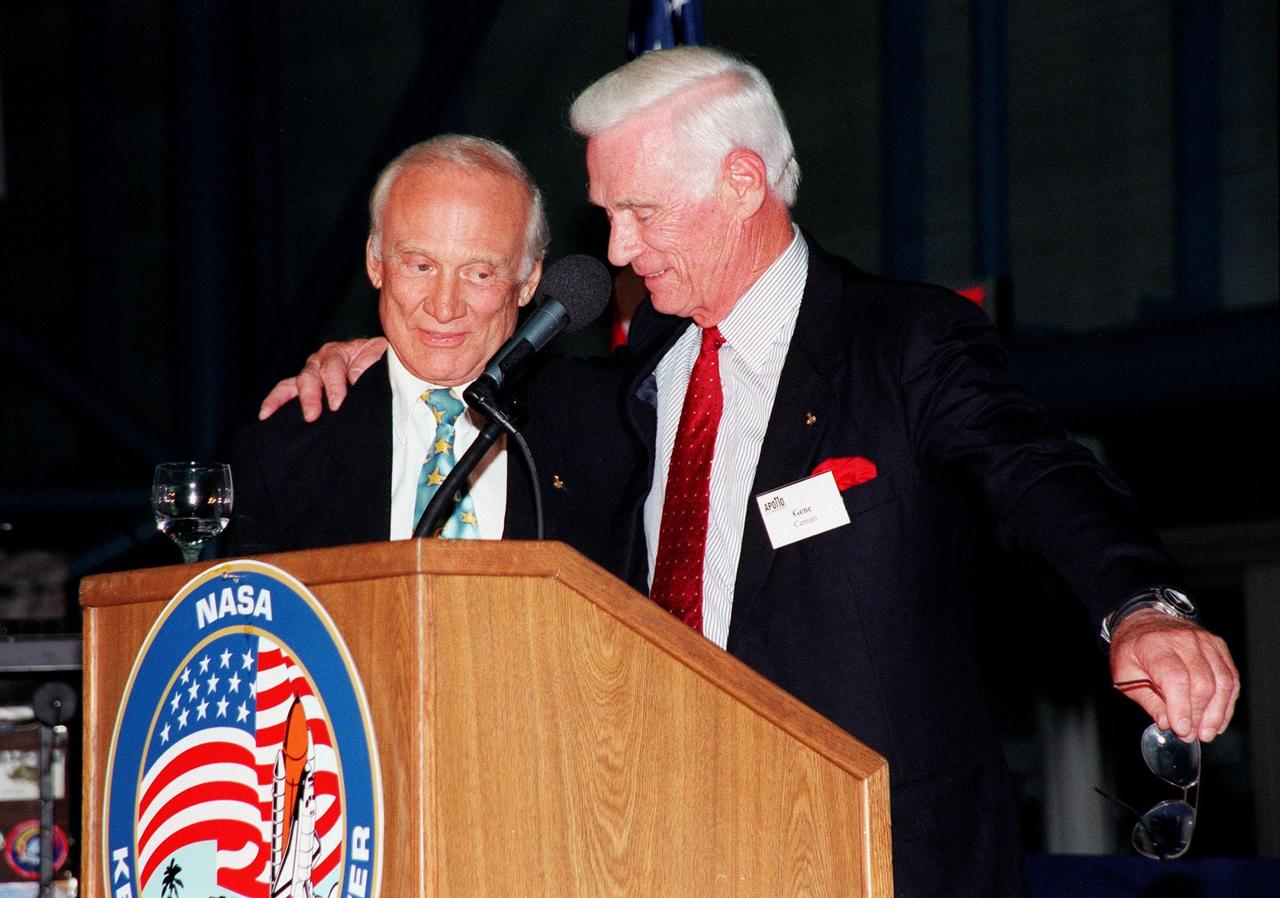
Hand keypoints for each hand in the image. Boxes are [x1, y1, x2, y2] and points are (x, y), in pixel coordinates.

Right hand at [258, 337, 388, 421]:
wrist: (377, 362)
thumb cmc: (377, 360)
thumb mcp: (379, 356)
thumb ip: (369, 363)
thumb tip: (355, 376)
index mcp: (339, 352)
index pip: (333, 367)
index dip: (334, 386)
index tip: (337, 403)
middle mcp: (320, 360)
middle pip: (310, 376)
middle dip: (310, 397)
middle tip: (312, 415)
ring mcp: (311, 373)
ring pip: (294, 383)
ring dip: (284, 400)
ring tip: (274, 414)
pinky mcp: (305, 386)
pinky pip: (285, 391)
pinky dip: (274, 401)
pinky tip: (266, 414)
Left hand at [1110, 609, 1239, 742]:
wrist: (1143, 621)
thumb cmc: (1132, 650)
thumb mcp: (1124, 674)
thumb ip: (1147, 700)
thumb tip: (1166, 723)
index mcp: (1154, 646)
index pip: (1175, 679)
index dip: (1181, 708)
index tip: (1181, 730)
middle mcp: (1182, 640)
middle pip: (1202, 683)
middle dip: (1199, 715)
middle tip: (1191, 735)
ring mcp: (1204, 641)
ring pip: (1222, 682)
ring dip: (1216, 713)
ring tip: (1206, 732)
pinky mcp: (1217, 646)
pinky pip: (1230, 677)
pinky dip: (1227, 702)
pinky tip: (1218, 719)